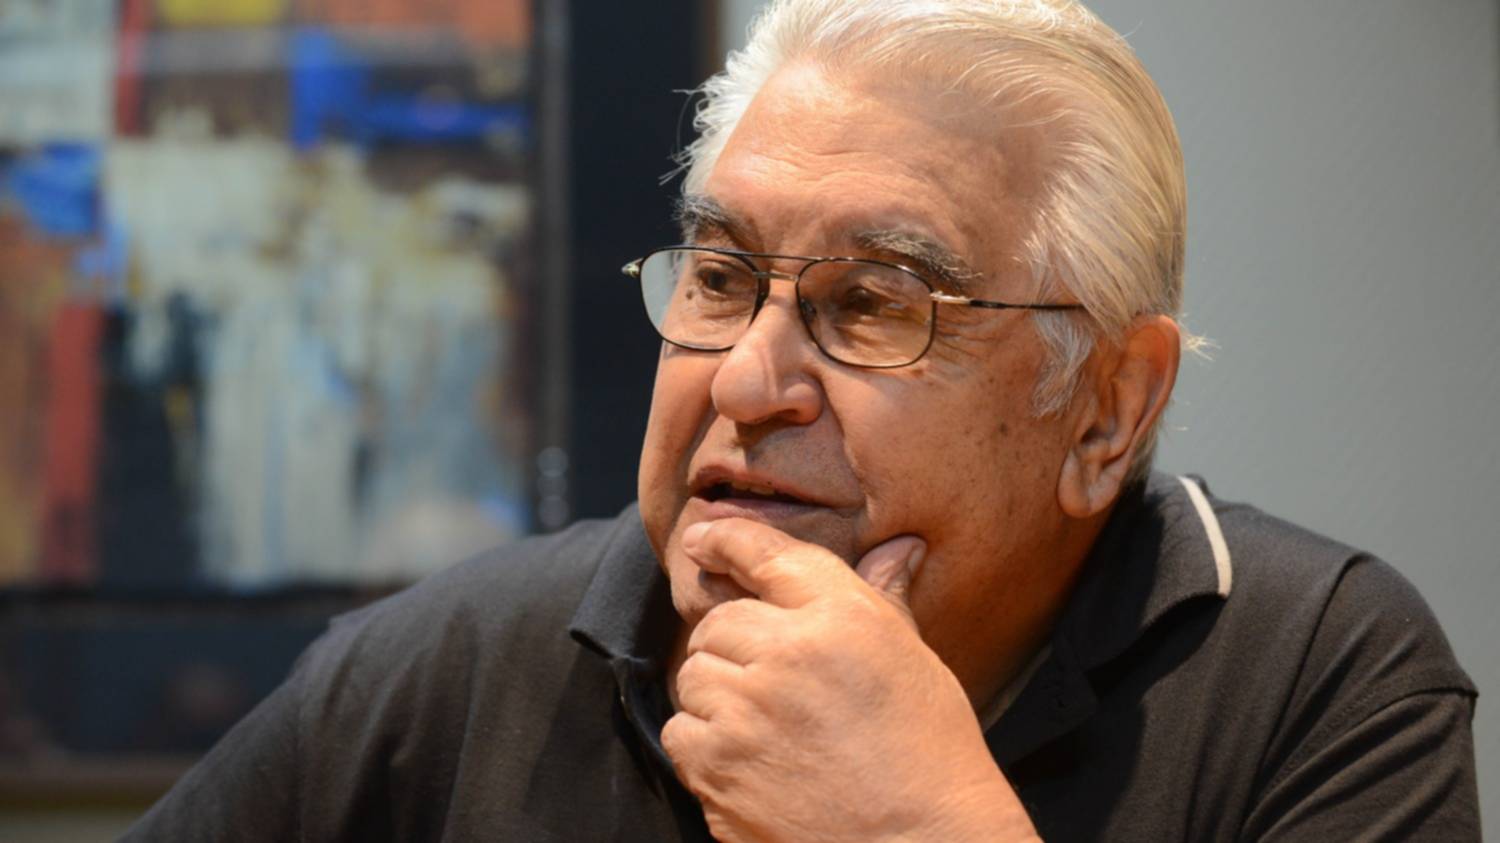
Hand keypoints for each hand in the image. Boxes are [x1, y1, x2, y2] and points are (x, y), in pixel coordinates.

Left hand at [661, 518, 1040, 842]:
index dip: (727, 537)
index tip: (702, 537)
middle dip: (736, 644)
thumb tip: (897, 547)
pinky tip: (749, 758)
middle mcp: (787, 654)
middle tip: (771, 680)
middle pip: (719, 622)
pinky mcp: (719, 769)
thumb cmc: (929, 751)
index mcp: (840, 617)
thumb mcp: (913, 661)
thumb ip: (883, 598)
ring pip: (694, 675)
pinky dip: (704, 743)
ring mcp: (747, 714)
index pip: (766, 555)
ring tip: (767, 724)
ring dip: (718, 694)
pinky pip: (681, 733)